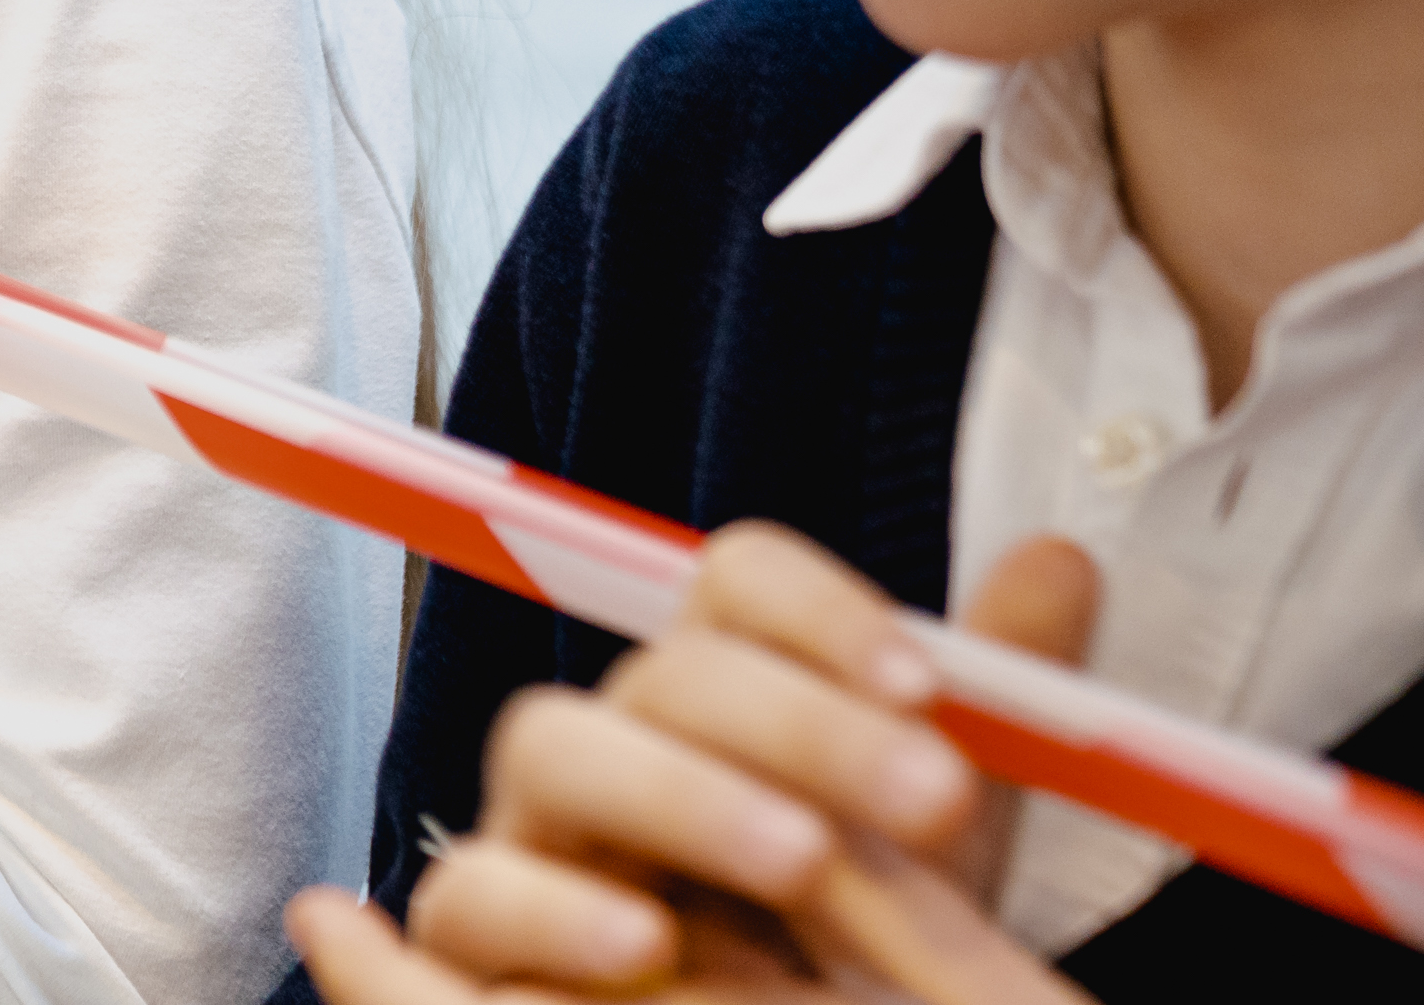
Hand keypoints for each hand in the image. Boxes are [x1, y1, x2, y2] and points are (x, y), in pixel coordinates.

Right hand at [288, 524, 1103, 1004]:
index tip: (927, 684)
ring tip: (803, 861)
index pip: (735, 589)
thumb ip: (993, 718)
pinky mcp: (477, 937)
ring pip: (549, 746)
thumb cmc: (850, 965)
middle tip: (931, 797)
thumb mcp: (938, 854)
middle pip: (661, 671)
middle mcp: (615, 746)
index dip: (820, 611)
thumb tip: (1059, 563)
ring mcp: (533, 837)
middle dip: (798, 722)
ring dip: (679, 793)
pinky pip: (469, 897)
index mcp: (720, 705)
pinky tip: (644, 949)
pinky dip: (551, 913)